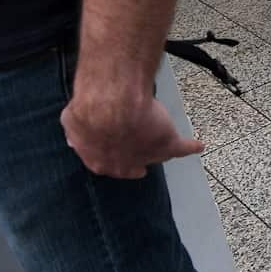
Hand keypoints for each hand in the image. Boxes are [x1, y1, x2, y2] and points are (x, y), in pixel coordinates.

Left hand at [61, 88, 203, 178]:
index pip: (109, 165)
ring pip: (156, 155)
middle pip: (133, 164)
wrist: (112, 106)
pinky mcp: (167, 144)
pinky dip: (191, 147)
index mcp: (99, 160)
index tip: (120, 155)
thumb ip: (75, 132)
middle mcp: (124, 164)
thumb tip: (74, 137)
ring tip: (170, 150)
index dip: (115, 159)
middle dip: (137, 160)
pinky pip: (183, 148)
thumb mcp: (72, 121)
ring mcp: (147, 154)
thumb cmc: (89, 112)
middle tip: (142, 163)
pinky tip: (199, 146)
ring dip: (161, 152)